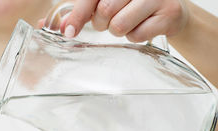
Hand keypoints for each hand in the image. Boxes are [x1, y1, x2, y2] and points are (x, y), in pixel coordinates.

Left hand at [50, 0, 189, 41]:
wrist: (170, 9)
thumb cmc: (130, 5)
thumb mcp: (103, 4)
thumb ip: (78, 13)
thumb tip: (50, 25)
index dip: (78, 15)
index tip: (68, 32)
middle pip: (104, 12)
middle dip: (102, 23)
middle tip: (111, 20)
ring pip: (119, 26)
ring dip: (118, 30)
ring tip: (128, 21)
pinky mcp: (169, 12)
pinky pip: (137, 36)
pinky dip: (135, 37)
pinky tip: (143, 26)